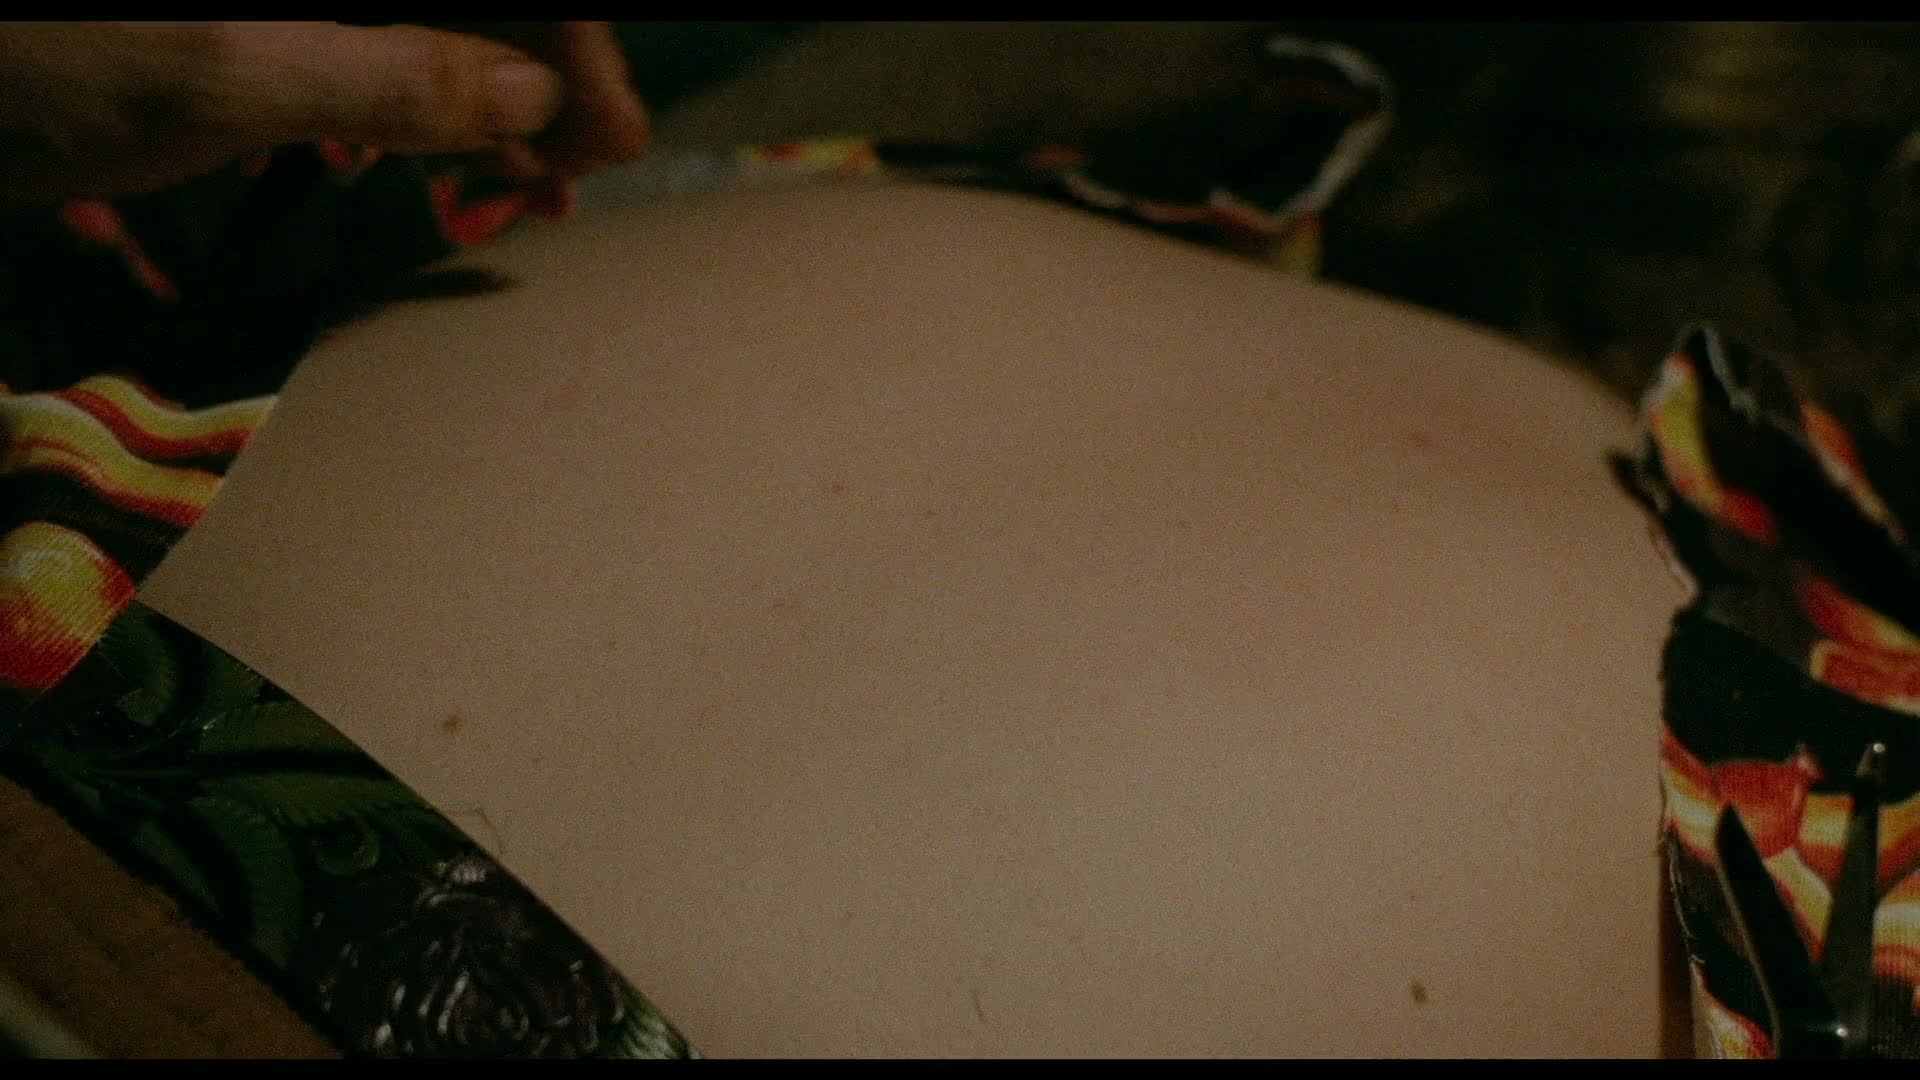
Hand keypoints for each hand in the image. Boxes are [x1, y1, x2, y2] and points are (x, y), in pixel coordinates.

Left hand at [0, 21, 650, 201]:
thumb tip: (530, 96)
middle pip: (470, 1)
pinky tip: (464, 162)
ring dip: (494, 100)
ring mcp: (297, 7)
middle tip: (591, 170)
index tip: (608, 134)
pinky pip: (375, 57)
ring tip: (545, 182)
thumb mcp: (223, 73)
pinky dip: (426, 112)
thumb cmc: (45, 61)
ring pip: (431, 28)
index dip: (566, 43)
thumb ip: (387, 80)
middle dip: (543, 73)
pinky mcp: (263, 35)